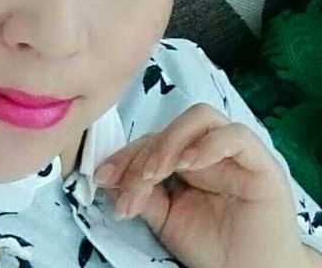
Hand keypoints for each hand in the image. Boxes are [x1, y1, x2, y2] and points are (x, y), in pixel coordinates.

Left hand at [93, 103, 306, 267]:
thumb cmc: (212, 246)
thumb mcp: (165, 218)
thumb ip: (141, 194)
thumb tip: (108, 177)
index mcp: (185, 157)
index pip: (150, 140)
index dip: (124, 156)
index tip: (103, 179)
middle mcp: (207, 147)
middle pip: (168, 128)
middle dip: (142, 156)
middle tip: (131, 190)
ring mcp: (234, 151)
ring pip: (199, 117)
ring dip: (170, 141)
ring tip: (156, 173)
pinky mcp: (260, 161)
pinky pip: (235, 135)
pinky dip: (209, 143)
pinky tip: (189, 164)